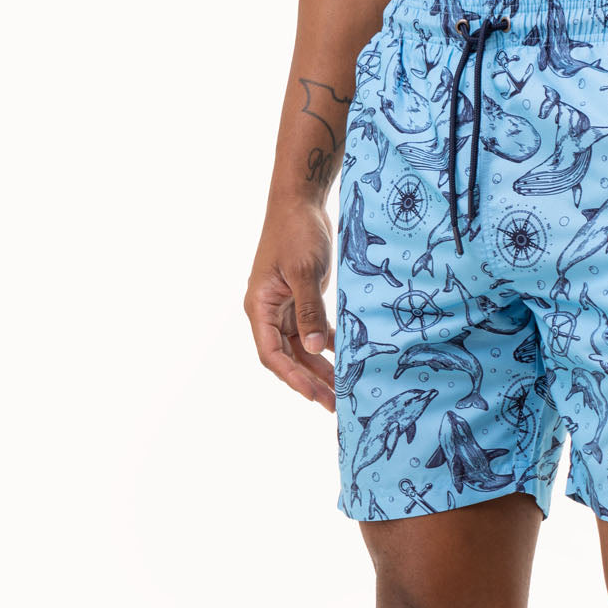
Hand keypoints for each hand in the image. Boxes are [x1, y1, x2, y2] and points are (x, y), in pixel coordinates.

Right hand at [244, 196, 337, 411]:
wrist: (301, 202)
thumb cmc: (296, 231)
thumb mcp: (304, 271)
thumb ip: (310, 310)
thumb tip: (315, 350)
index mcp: (259, 307)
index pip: (272, 353)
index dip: (292, 377)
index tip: (313, 395)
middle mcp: (268, 313)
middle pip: (288, 358)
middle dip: (311, 382)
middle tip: (336, 405)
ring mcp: (285, 309)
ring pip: (302, 350)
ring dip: (322, 370)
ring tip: (344, 392)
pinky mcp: (301, 303)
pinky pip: (314, 333)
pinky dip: (329, 348)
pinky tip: (347, 362)